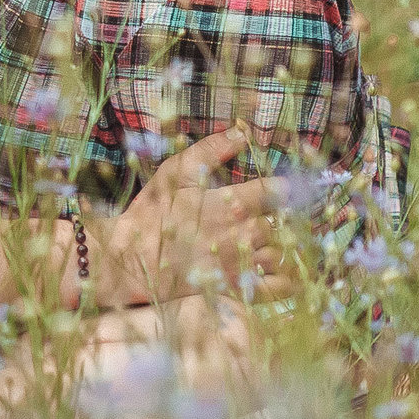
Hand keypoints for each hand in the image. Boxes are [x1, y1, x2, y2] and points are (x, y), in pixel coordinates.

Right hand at [107, 124, 292, 302]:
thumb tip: (242, 131)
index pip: (276, 192)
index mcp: (234, 203)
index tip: (278, 189)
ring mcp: (243, 264)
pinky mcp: (237, 288)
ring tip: (268, 242)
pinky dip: (287, 281)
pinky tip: (283, 273)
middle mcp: (245, 234)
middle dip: (276, 218)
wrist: (132, 257)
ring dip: (279, 246)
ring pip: (282, 253)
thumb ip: (211, 149)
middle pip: (281, 223)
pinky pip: (278, 288)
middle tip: (265, 216)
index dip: (281, 188)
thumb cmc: (153, 213)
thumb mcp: (176, 172)